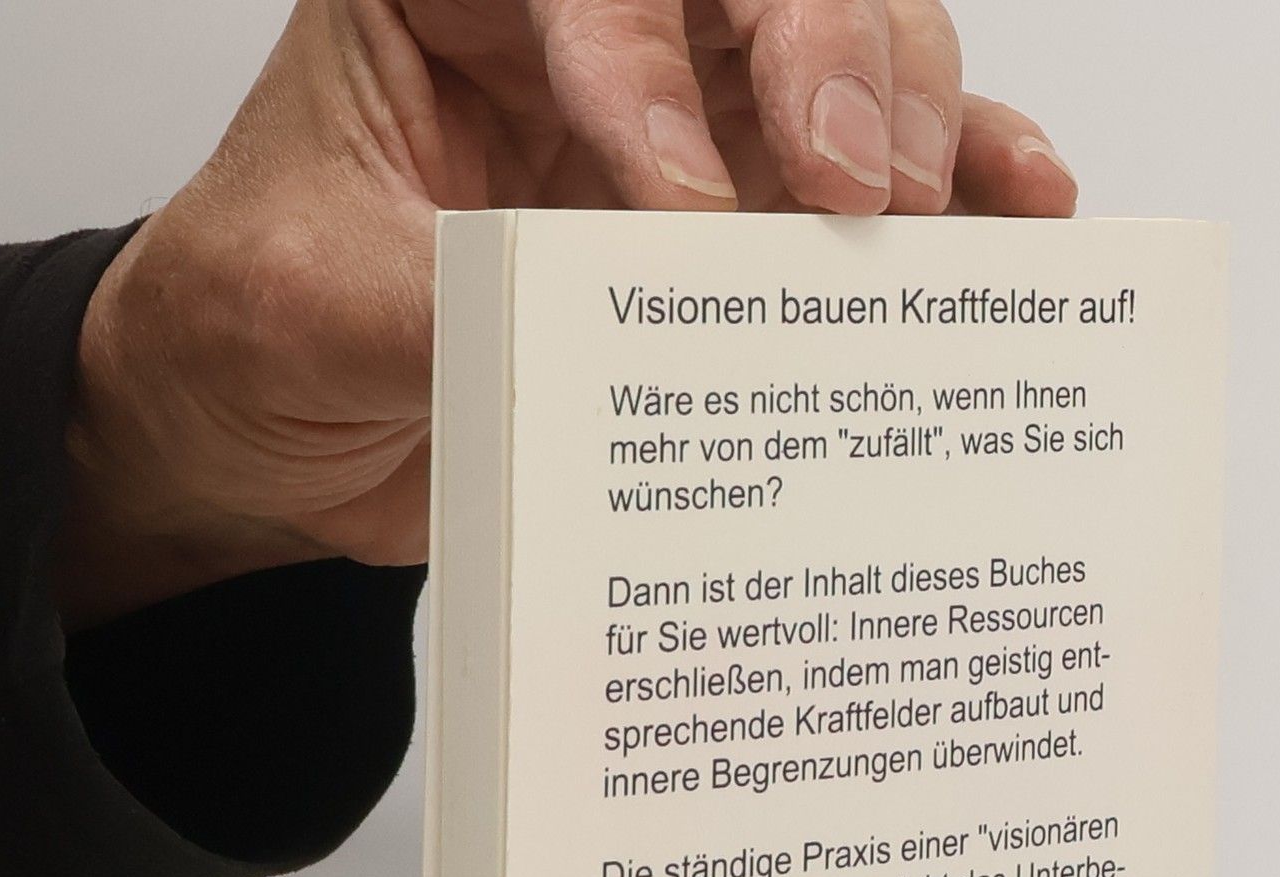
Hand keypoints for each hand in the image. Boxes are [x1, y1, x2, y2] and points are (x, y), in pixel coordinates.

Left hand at [56, 0, 1078, 627]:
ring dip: (912, 116)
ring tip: (926, 214)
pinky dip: (958, 190)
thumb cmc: (263, 330)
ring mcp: (685, 123)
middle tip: (846, 187)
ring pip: (849, 54)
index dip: (646, 58)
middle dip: (824, 56)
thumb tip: (605, 315)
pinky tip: (1016, 212)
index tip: (671, 205)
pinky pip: (881, 180)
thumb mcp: (316, 307)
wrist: (274, 435)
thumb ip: (454, 293)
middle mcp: (595, 38)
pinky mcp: (744, 222)